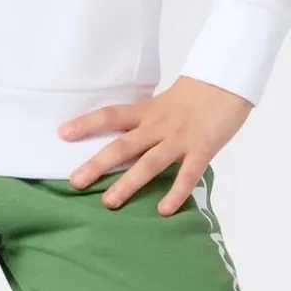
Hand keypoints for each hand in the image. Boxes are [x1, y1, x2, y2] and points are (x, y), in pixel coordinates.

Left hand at [57, 74, 252, 214]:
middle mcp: (159, 125)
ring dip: (128, 183)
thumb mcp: (164, 103)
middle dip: (98, 164)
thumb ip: (146, 120)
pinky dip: (175, 193)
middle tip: (75, 181)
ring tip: (109, 203)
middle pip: (123, 145)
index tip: (62, 134)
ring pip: (149, 163)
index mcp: (148, 111)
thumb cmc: (196, 94)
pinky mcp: (202, 149)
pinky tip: (163, 210)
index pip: (111, 115)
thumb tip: (125, 137)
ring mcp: (180, 138)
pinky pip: (187, 174)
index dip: (86, 123)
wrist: (228, 80)